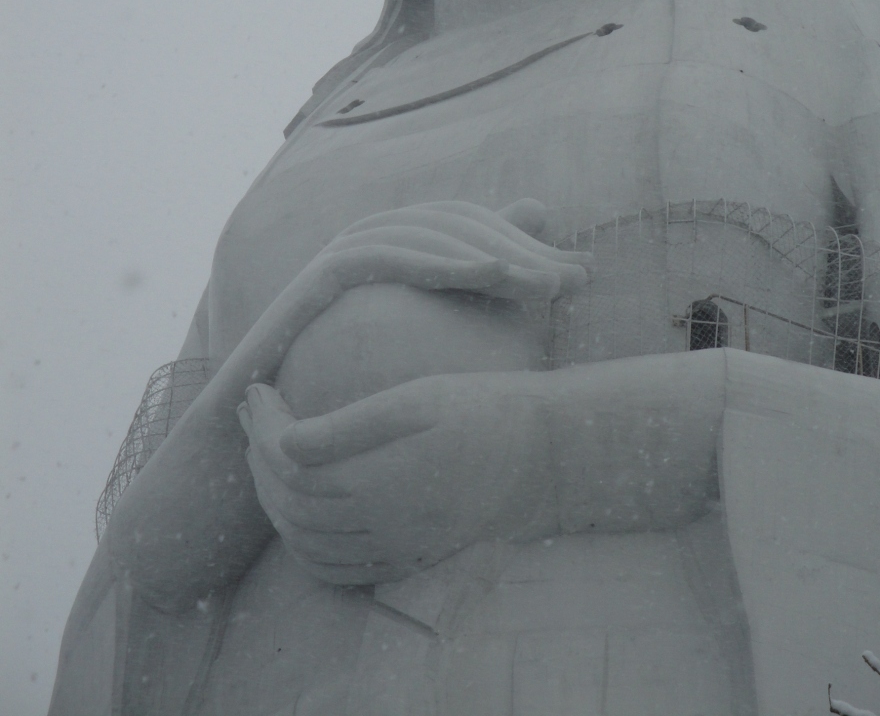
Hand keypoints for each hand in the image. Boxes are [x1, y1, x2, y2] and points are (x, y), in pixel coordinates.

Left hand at [238, 368, 556, 584]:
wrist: (545, 453)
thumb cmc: (482, 410)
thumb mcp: (417, 400)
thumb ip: (349, 426)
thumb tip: (286, 443)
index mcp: (378, 479)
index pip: (290, 462)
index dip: (263, 426)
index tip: (257, 389)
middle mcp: (380, 524)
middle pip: (289, 505)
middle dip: (258, 459)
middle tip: (254, 414)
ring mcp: (394, 547)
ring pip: (306, 541)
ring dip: (273, 500)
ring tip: (265, 454)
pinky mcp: (408, 557)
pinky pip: (337, 570)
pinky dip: (303, 546)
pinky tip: (298, 512)